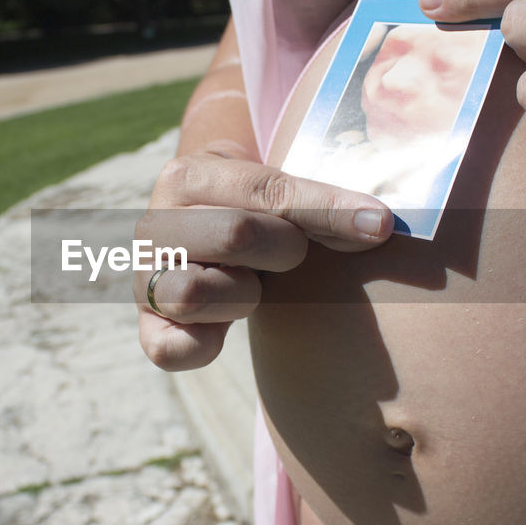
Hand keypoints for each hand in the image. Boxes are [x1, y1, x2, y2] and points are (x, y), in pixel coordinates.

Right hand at [135, 140, 392, 370]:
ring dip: (245, 294)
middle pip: (237, 235)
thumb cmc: (255, 209)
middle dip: (284, 249)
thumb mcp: (275, 191)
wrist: (206, 228)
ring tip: (254, 286)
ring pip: (197, 292)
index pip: (267, 191)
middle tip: (293, 254)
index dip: (329, 209)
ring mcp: (145, 277)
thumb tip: (378, 226)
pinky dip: (203, 346)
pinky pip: (171, 349)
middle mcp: (156, 224)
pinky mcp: (149, 327)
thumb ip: (317, 205)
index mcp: (187, 175)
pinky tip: (226, 333)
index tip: (380, 225)